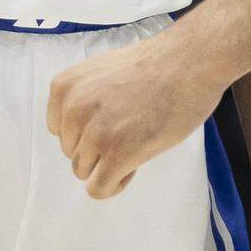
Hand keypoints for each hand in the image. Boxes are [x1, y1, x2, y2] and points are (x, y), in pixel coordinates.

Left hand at [47, 31, 224, 198]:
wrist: (190, 61)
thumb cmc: (156, 65)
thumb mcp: (102, 72)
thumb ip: (84, 99)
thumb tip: (82, 132)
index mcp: (65, 87)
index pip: (60, 130)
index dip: (88, 131)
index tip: (114, 120)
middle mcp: (73, 109)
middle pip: (73, 152)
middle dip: (99, 148)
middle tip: (132, 129)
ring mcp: (95, 133)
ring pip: (84, 172)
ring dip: (109, 165)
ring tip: (136, 143)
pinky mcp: (118, 153)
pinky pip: (99, 188)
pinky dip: (115, 184)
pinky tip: (135, 165)